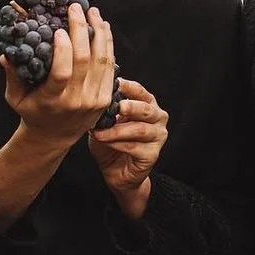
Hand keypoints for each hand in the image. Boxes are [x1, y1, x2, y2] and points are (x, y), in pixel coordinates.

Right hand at [1, 3, 114, 149]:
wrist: (54, 136)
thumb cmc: (32, 112)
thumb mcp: (15, 98)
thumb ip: (12, 76)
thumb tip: (5, 54)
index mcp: (53, 100)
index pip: (62, 72)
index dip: (63, 49)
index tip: (59, 29)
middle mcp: (76, 100)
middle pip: (85, 60)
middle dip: (81, 29)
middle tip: (76, 8)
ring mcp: (94, 99)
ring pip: (102, 60)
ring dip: (99, 32)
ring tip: (93, 12)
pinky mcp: (106, 97)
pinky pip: (110, 66)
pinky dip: (108, 45)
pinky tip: (103, 28)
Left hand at [88, 78, 168, 216]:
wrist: (116, 172)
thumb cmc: (111, 142)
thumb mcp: (106, 122)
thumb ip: (106, 111)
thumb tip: (96, 100)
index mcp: (147, 104)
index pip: (139, 91)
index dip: (127, 86)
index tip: (114, 83)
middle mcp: (157, 118)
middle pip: (145, 109)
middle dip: (130, 107)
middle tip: (116, 107)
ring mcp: (158, 136)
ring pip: (140, 129)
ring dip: (117, 130)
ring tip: (100, 132)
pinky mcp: (153, 154)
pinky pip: (135, 147)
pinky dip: (118, 144)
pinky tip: (105, 142)